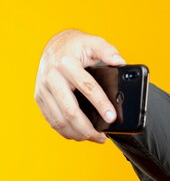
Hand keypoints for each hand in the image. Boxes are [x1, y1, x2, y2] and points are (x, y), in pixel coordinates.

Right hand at [34, 29, 125, 143]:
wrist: (55, 45)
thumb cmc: (76, 46)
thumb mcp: (94, 42)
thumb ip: (108, 50)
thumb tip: (119, 61)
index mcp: (67, 63)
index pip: (86, 87)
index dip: (100, 104)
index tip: (111, 118)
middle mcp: (52, 77)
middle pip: (70, 111)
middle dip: (87, 128)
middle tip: (102, 137)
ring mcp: (43, 89)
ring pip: (59, 120)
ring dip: (77, 133)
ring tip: (94, 138)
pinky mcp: (39, 97)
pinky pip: (51, 120)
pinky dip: (66, 131)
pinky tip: (79, 134)